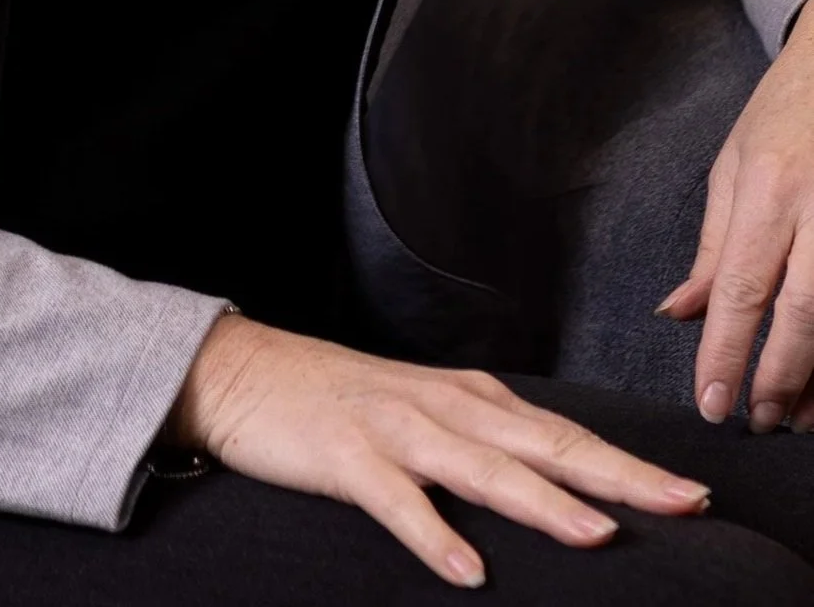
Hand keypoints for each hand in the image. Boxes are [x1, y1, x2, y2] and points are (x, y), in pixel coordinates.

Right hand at [163, 313, 709, 589]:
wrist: (249, 373)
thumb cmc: (348, 404)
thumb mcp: (431, 416)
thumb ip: (489, 447)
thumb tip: (564, 487)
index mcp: (473, 399)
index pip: (565, 436)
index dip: (628, 466)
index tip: (692, 496)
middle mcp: (446, 406)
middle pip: (544, 446)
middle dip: (616, 477)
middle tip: (681, 504)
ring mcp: (396, 427)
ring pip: (481, 469)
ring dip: (541, 502)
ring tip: (595, 536)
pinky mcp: (346, 454)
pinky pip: (396, 500)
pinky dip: (432, 533)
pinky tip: (465, 569)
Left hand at [655, 0, 813, 431]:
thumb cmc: (785, 115)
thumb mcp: (734, 166)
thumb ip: (713, 246)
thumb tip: (678, 314)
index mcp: (768, 188)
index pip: (741, 286)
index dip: (726, 352)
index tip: (710, 403)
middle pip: (800, 311)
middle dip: (779, 376)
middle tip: (759, 423)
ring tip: (802, 418)